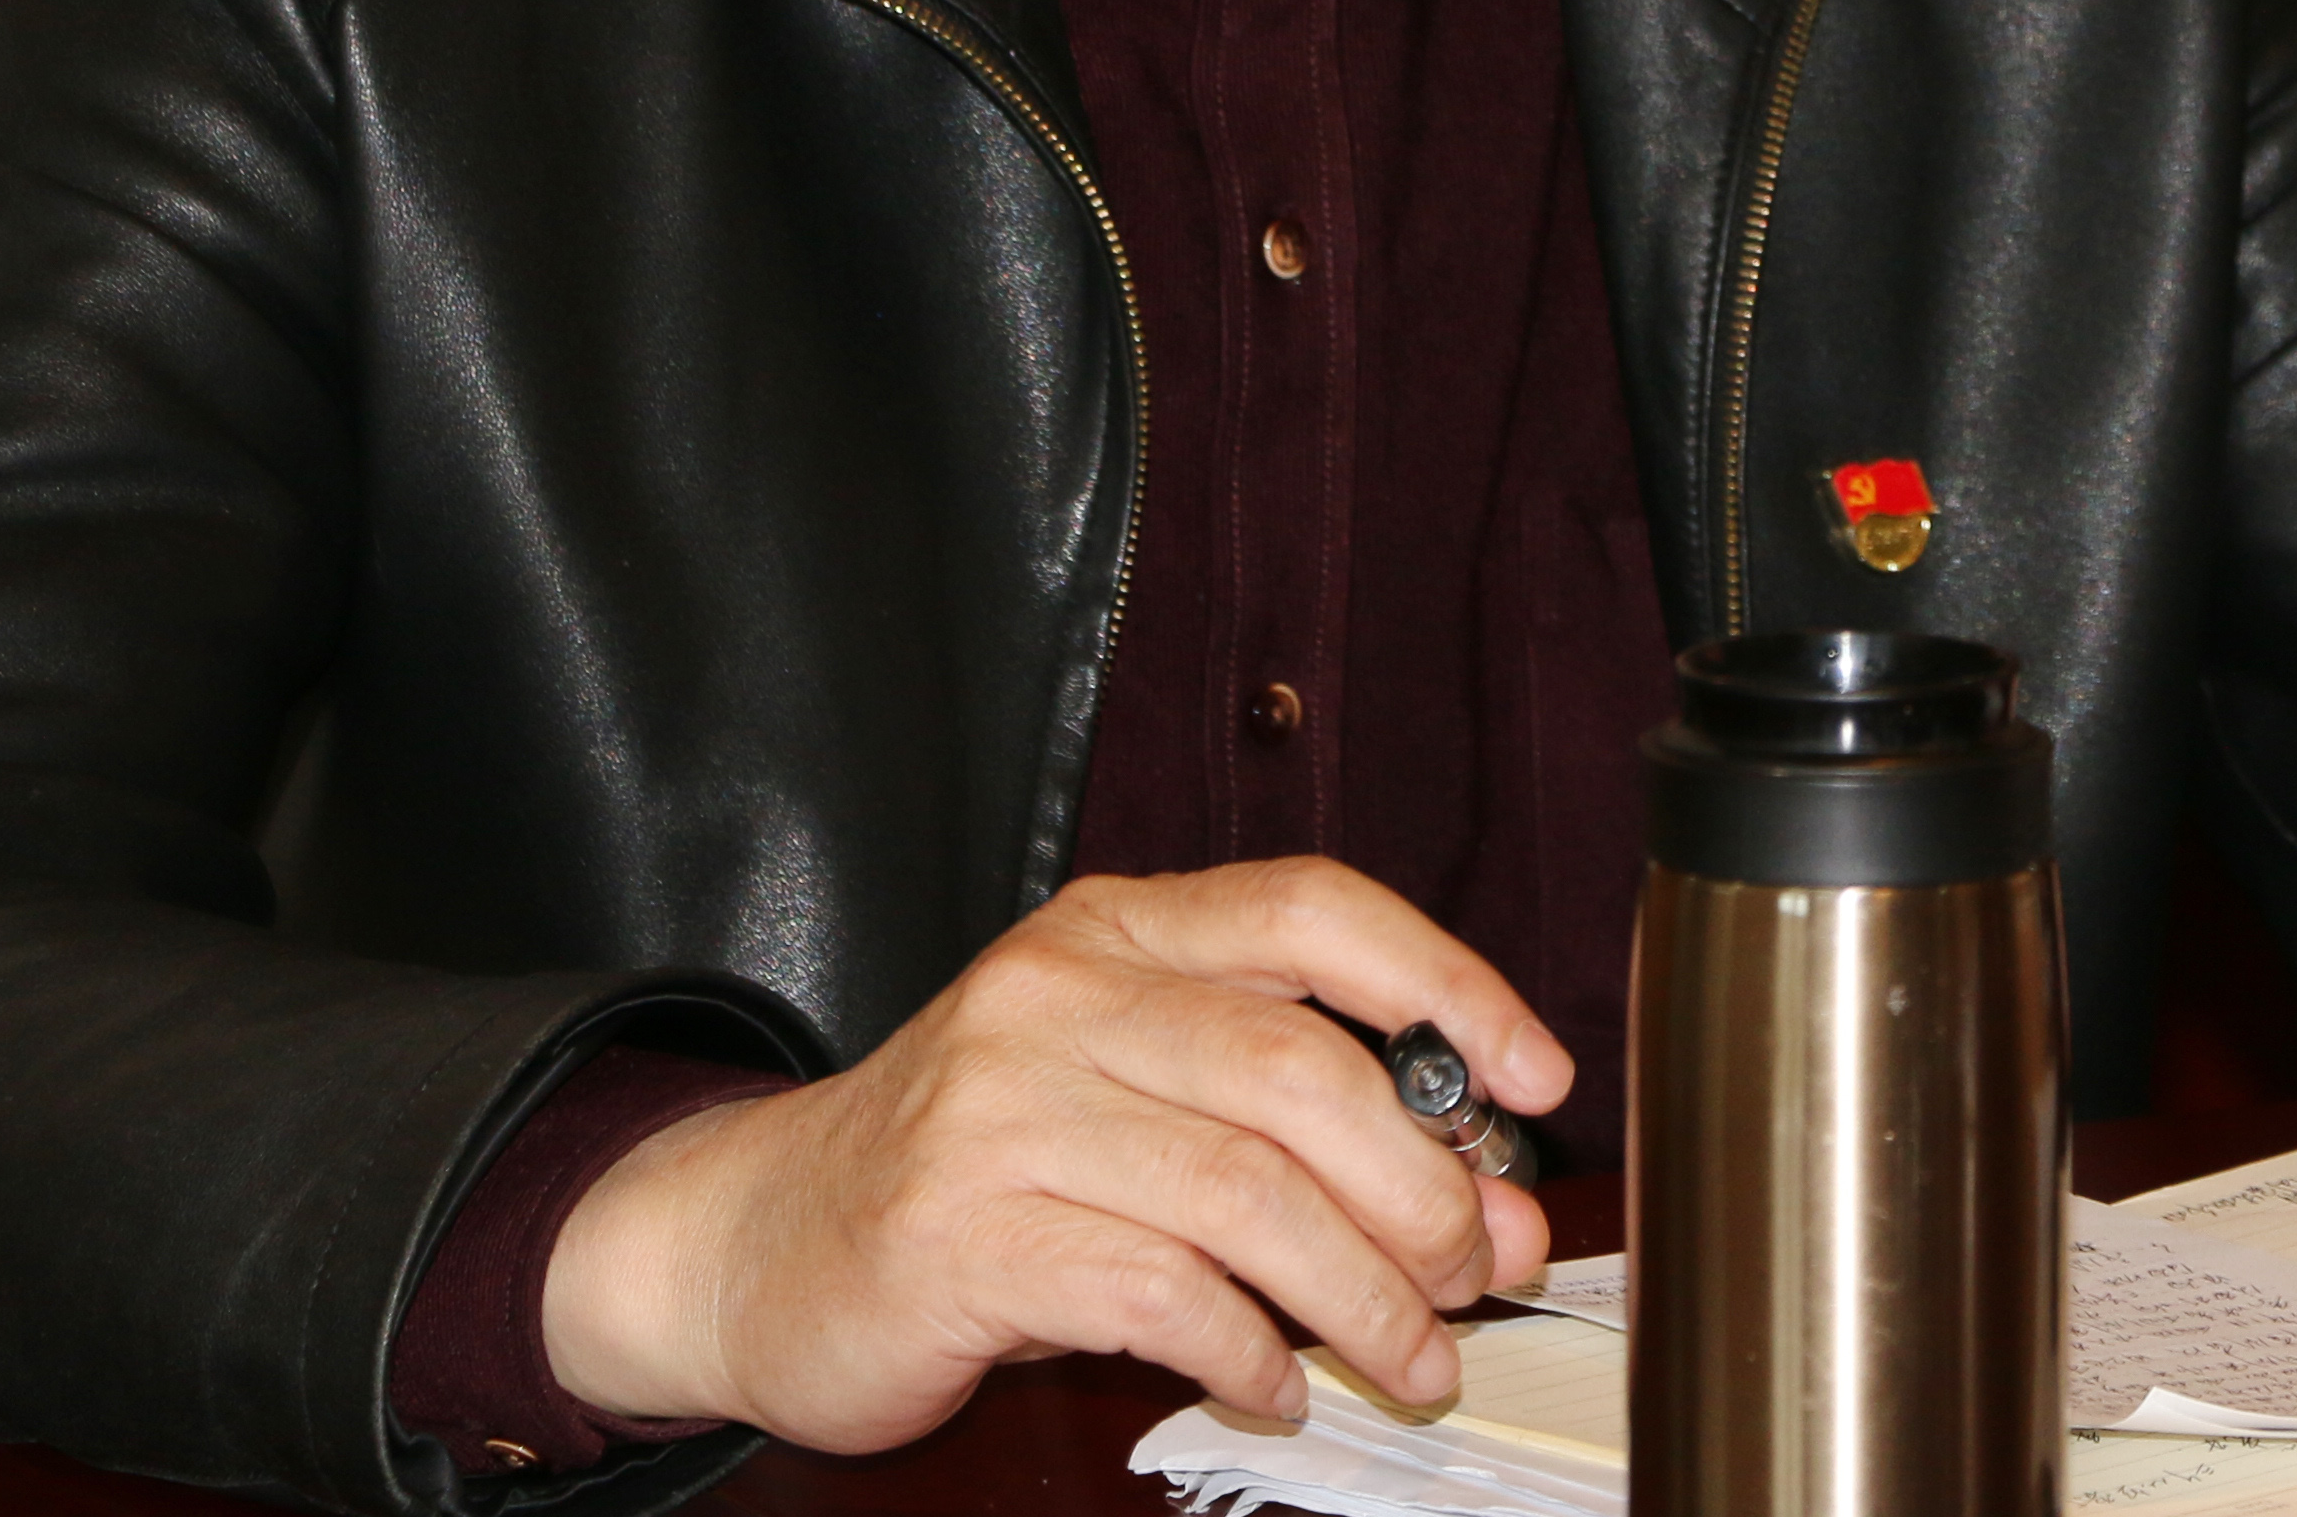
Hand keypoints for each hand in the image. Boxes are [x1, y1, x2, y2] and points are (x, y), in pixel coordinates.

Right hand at [535, 859, 1570, 1451]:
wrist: (759, 1235)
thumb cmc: (978, 1162)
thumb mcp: (1134, 1090)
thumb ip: (1299, 1123)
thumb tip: (1487, 1202)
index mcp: (1116, 929)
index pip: (1315, 910)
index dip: (1449, 984)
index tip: (1537, 1079)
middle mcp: (1056, 992)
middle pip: (1302, 1073)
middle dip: (1421, 1190)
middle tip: (1475, 1273)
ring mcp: (1000, 1109)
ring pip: (1245, 1195)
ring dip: (1361, 1297)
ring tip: (1411, 1357)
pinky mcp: (960, 1232)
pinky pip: (1156, 1294)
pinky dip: (1247, 1354)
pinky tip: (1275, 1386)